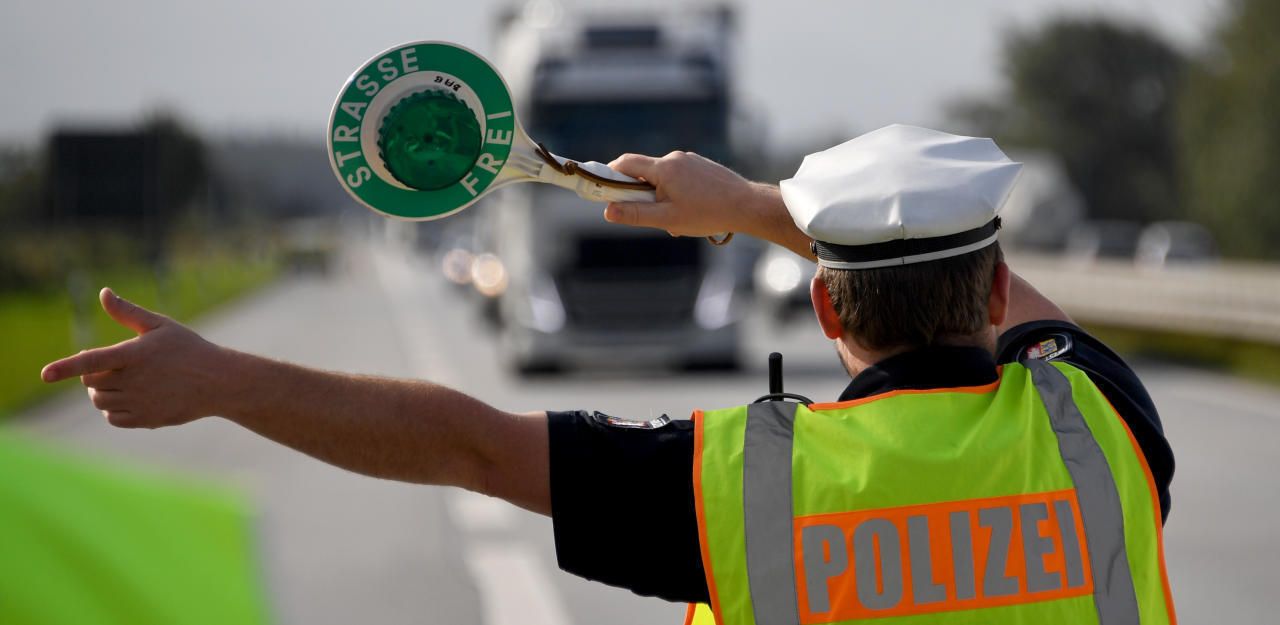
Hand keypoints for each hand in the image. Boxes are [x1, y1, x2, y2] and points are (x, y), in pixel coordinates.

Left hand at [41, 288, 229, 428]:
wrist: (218, 382)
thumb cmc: (189, 348)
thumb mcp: (160, 325)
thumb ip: (127, 312)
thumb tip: (103, 292)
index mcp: (135, 355)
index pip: (92, 362)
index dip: (66, 367)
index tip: (45, 374)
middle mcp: (134, 381)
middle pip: (90, 383)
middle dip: (92, 376)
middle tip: (107, 368)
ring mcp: (140, 402)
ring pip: (99, 402)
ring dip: (100, 393)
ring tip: (117, 382)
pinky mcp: (146, 419)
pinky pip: (114, 418)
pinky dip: (112, 410)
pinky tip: (127, 398)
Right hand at [605, 151, 761, 236]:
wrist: (747, 205)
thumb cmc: (708, 214)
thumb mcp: (668, 219)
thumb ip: (636, 214)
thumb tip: (608, 211)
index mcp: (663, 168)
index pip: (625, 164)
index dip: (609, 176)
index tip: (602, 190)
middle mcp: (675, 158)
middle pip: (643, 171)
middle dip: (639, 193)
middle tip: (648, 215)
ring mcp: (690, 160)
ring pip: (662, 177)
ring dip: (660, 196)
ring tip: (677, 219)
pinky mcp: (701, 166)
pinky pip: (679, 177)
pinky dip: (675, 193)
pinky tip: (690, 211)